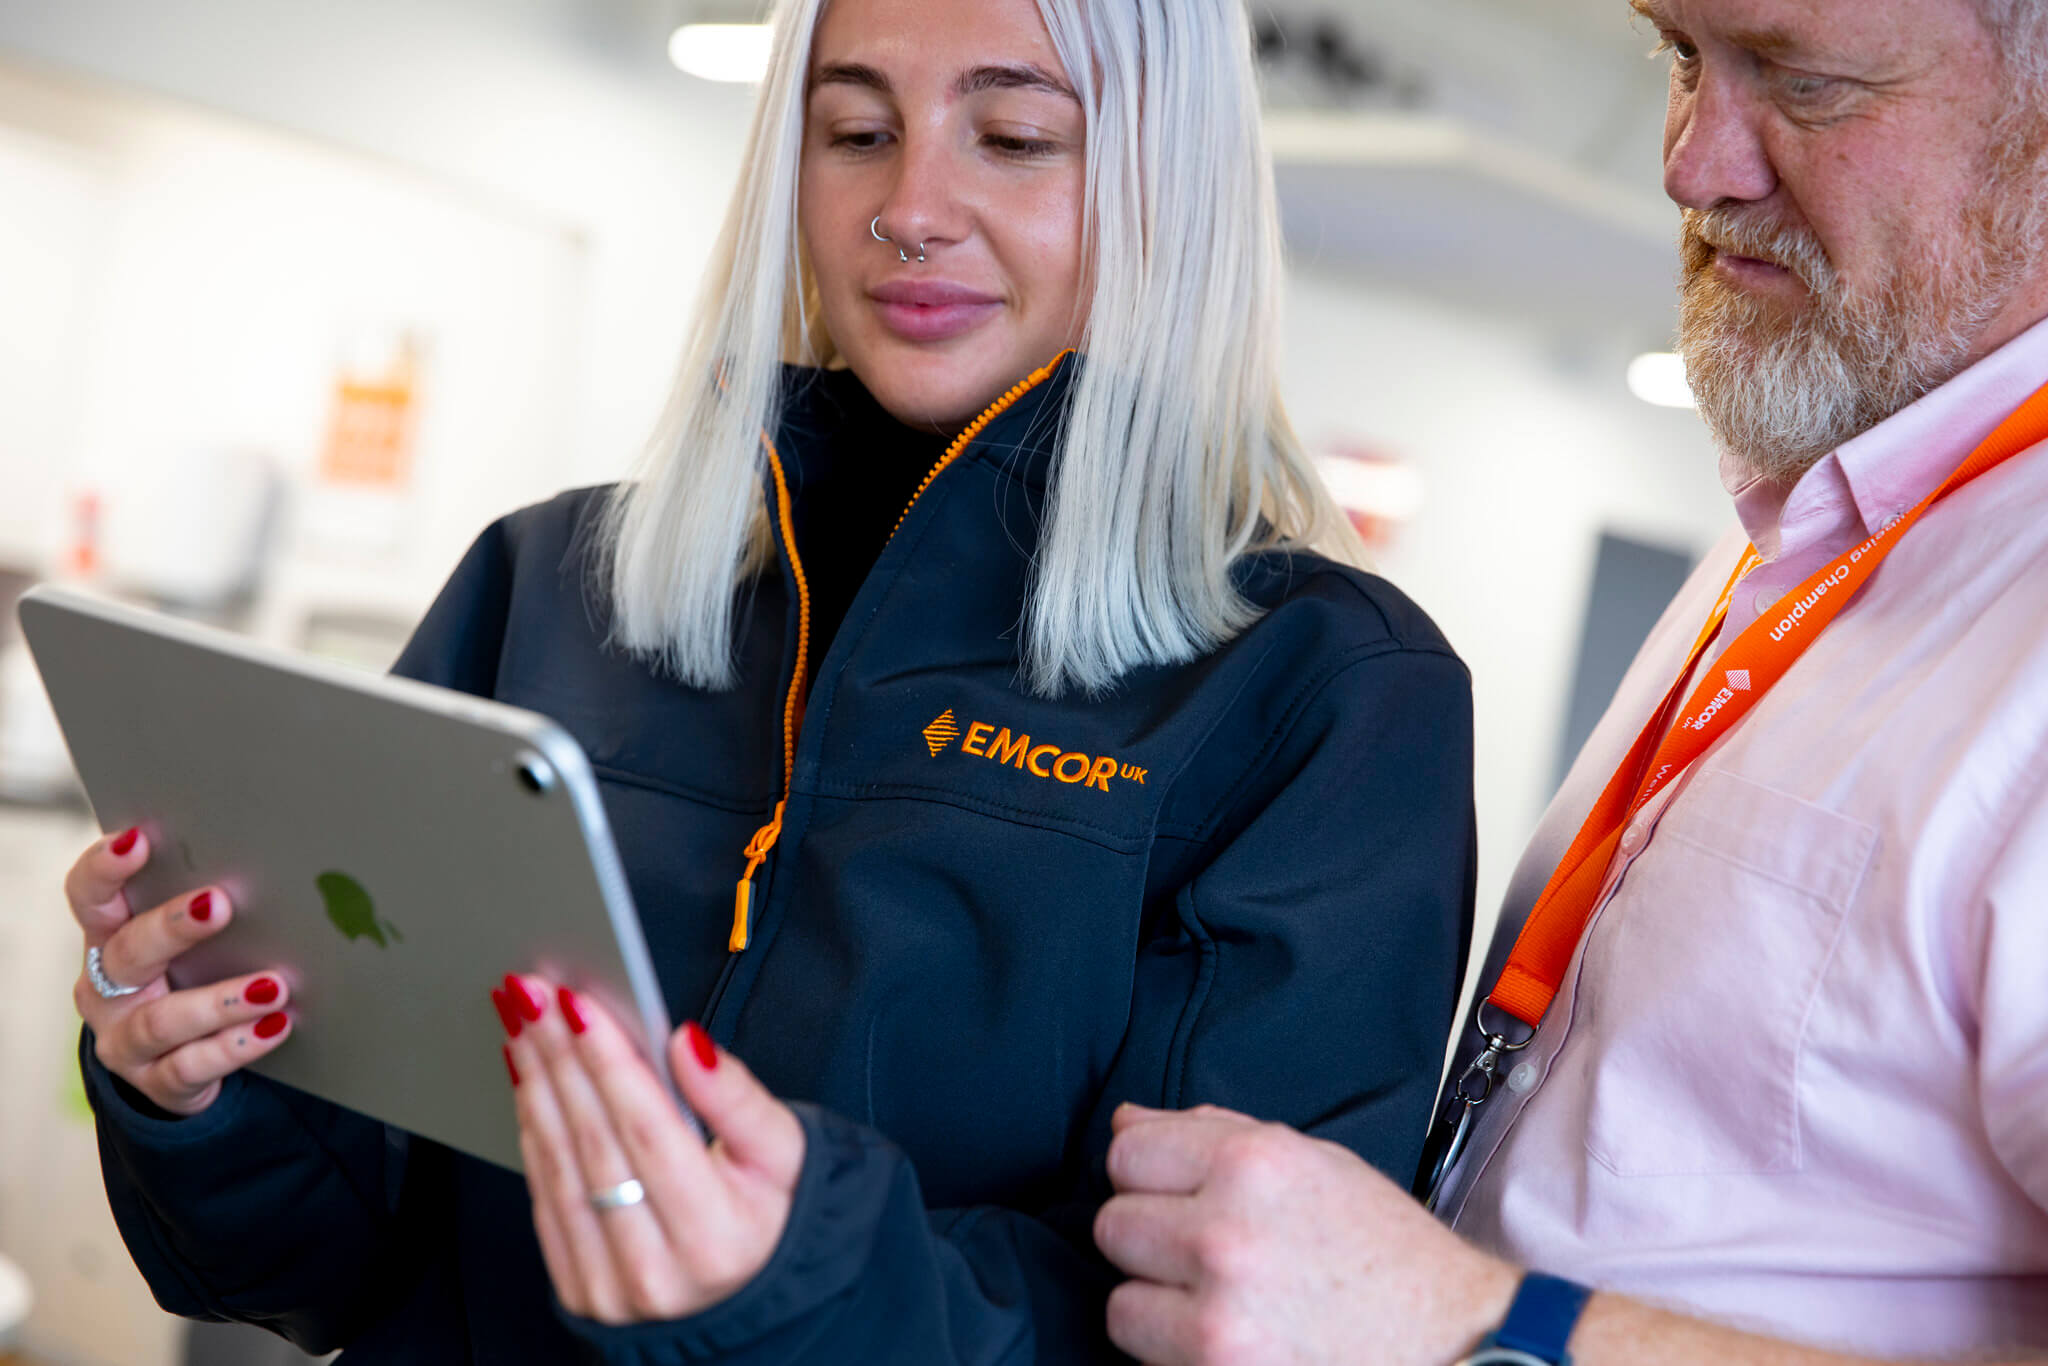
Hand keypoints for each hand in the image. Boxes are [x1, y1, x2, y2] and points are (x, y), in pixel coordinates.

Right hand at [66, 828, 294, 1115]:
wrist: (180, 1059)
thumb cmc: (191, 974)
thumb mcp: (186, 940)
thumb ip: (206, 903)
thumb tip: (278, 859)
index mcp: (107, 938)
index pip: (89, 897)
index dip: (105, 869)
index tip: (139, 841)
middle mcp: (105, 989)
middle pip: (128, 953)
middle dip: (173, 927)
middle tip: (222, 903)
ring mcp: (124, 1040)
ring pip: (161, 1020)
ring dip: (220, 1000)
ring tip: (273, 986)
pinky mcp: (156, 1082)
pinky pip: (190, 1067)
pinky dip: (236, 1046)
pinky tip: (274, 1026)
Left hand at [495, 975, 803, 1324]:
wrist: (754, 1287)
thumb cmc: (775, 1209)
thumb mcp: (785, 1149)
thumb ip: (737, 1098)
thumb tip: (688, 1043)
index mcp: (716, 1237)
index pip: (648, 1131)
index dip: (609, 1062)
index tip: (579, 1002)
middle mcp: (657, 1273)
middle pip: (594, 1143)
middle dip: (559, 1057)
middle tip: (533, 995)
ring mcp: (609, 1289)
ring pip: (558, 1169)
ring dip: (536, 1087)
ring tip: (524, 1025)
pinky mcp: (579, 1292)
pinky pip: (545, 1198)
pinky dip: (534, 1133)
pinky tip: (531, 1083)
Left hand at [1094, 1104, 1518, 1365]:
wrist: (1452, 1347)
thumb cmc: (1385, 1256)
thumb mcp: (1314, 1164)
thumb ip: (1214, 1135)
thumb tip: (1125, 1122)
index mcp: (1252, 1163)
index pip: (1126, 1153)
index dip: (1148, 1177)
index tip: (1176, 1197)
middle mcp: (1225, 1234)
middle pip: (1113, 1226)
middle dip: (1151, 1243)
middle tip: (1205, 1258)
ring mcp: (1216, 1316)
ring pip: (1119, 1304)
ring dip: (1159, 1309)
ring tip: (1220, 1307)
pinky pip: (1150, 1361)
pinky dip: (1179, 1357)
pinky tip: (1232, 1342)